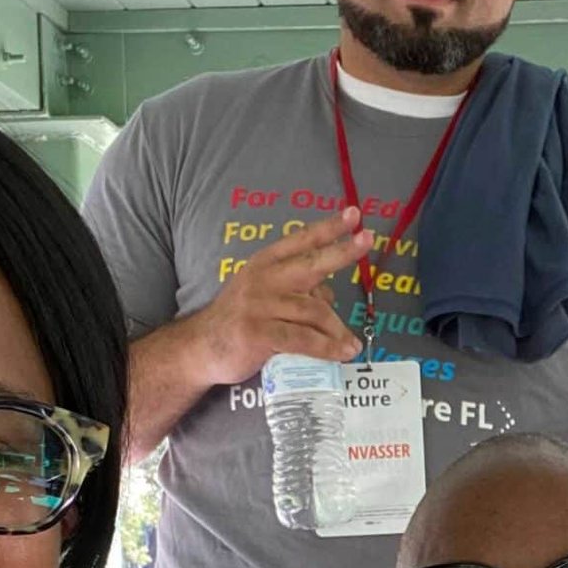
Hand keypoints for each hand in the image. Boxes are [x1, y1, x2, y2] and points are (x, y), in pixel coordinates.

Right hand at [179, 208, 371, 389]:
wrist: (201, 347)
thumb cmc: (239, 319)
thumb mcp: (263, 293)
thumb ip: (295, 289)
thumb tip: (330, 293)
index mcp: (265, 263)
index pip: (300, 240)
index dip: (327, 227)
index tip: (354, 214)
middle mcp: (264, 278)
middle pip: (310, 264)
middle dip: (341, 252)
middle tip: (367, 239)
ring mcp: (260, 305)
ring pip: (313, 310)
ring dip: (337, 330)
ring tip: (351, 345)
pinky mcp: (258, 333)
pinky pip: (302, 338)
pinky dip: (325, 348)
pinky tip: (340, 353)